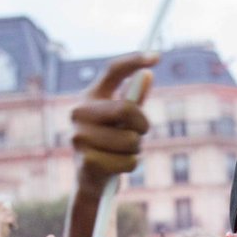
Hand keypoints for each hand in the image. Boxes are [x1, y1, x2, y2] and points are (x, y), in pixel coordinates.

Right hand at [70, 53, 157, 196]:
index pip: (113, 71)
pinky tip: (116, 167)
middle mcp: (79, 112)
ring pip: (130, 140)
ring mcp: (79, 137)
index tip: (157, 56)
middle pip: (126, 108)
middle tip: (141, 133)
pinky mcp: (86, 161)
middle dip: (142, 124)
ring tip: (124, 153)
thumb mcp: (123, 120)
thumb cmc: (110, 144)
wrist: (92, 179)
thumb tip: (147, 75)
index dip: (134, 61)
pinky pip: (127, 161)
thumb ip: (134, 99)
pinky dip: (130, 165)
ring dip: (136, 150)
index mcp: (90, 96)